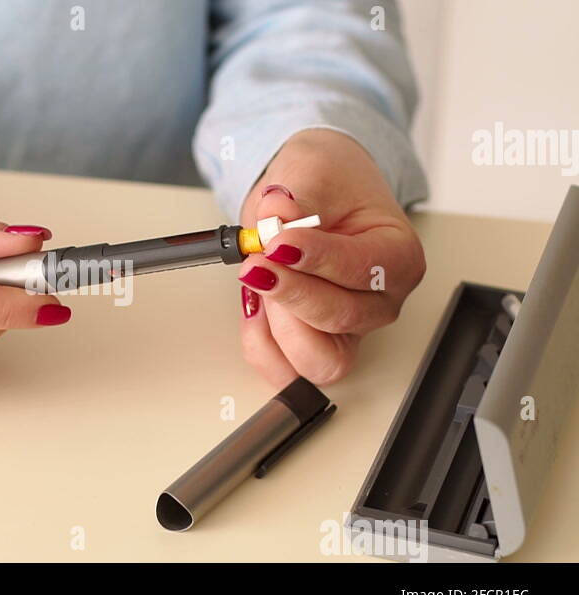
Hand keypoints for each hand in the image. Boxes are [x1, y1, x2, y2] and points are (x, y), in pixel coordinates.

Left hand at [237, 129, 425, 386]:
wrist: (316, 194)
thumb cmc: (330, 186)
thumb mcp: (314, 172)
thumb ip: (298, 198)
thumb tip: (277, 215)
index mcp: (398, 256)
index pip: (363, 269)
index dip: (316, 257)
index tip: (279, 240)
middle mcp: (379, 301)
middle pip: (340, 318)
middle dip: (291, 291)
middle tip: (258, 261)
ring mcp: (348, 329)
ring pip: (317, 358)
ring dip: (277, 325)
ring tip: (256, 282)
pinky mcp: (314, 342)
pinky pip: (286, 367)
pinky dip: (261, 343)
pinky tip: (251, 305)